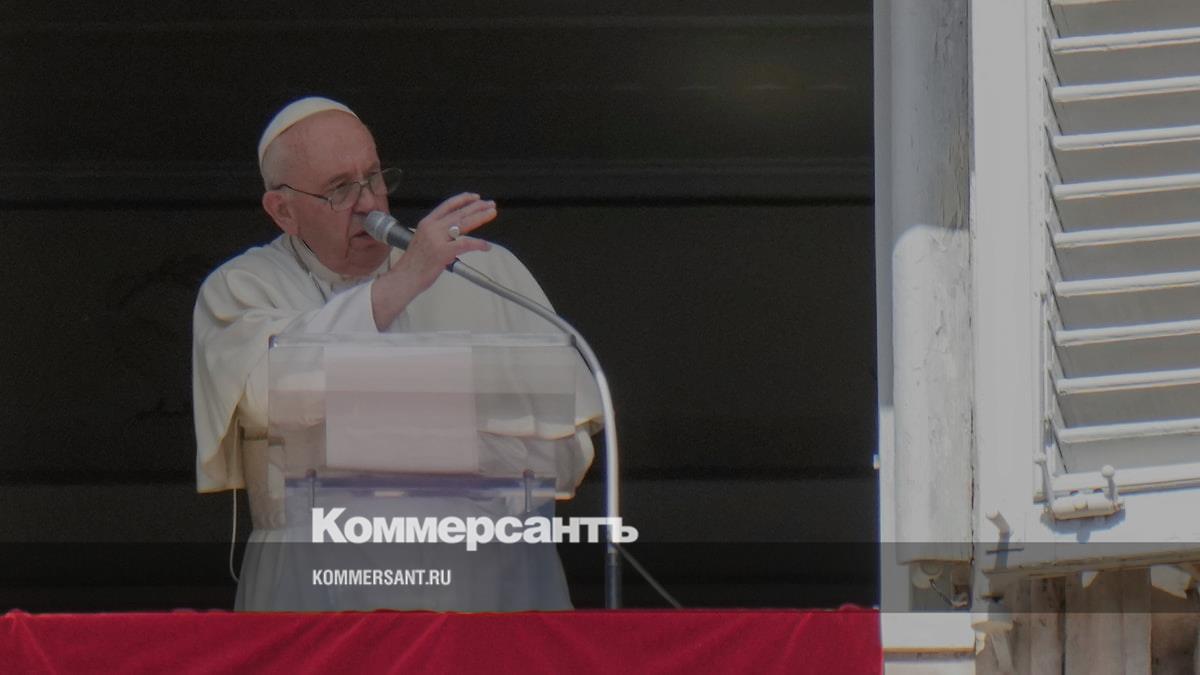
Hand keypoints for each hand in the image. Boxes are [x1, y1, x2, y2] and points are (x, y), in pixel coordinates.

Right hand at [370, 192, 497, 328]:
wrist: (403, 278)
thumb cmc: (413, 264)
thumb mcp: (423, 241)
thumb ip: (438, 235)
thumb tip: (454, 234)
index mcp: (427, 223)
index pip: (447, 205)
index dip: (463, 199)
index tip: (475, 197)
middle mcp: (432, 227)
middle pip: (459, 212)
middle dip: (477, 206)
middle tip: (490, 204)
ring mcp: (437, 239)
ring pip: (463, 223)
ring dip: (480, 217)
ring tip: (491, 213)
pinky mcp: (443, 252)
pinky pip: (465, 244)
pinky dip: (478, 244)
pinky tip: (486, 246)